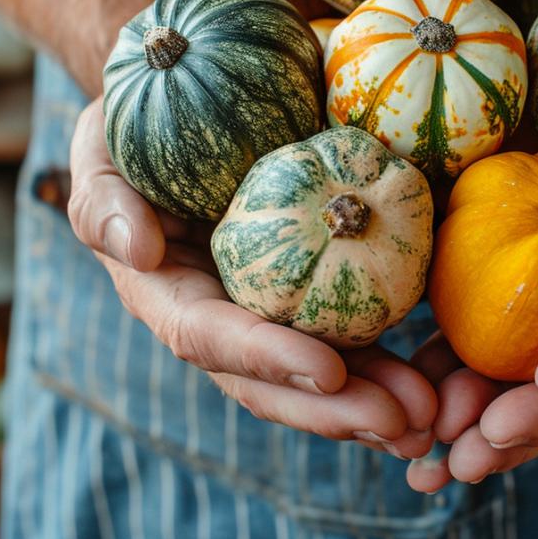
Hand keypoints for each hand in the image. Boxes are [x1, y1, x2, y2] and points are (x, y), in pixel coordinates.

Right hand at [68, 98, 436, 457]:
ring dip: (375, 402)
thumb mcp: (100, 157)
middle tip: (404, 424)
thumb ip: (105, 205)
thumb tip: (137, 251)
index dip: (268, 359)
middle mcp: (222, 321)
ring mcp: (267, 316)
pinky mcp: (308, 298)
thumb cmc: (132, 136)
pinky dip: (390, 363)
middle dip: (336, 411)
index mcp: (169, 297)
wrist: (178, 114)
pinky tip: (436, 378)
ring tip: (433, 416)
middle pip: (273, 382)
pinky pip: (349, 337)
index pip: (213, 338)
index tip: (327, 372)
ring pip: (319, 376)